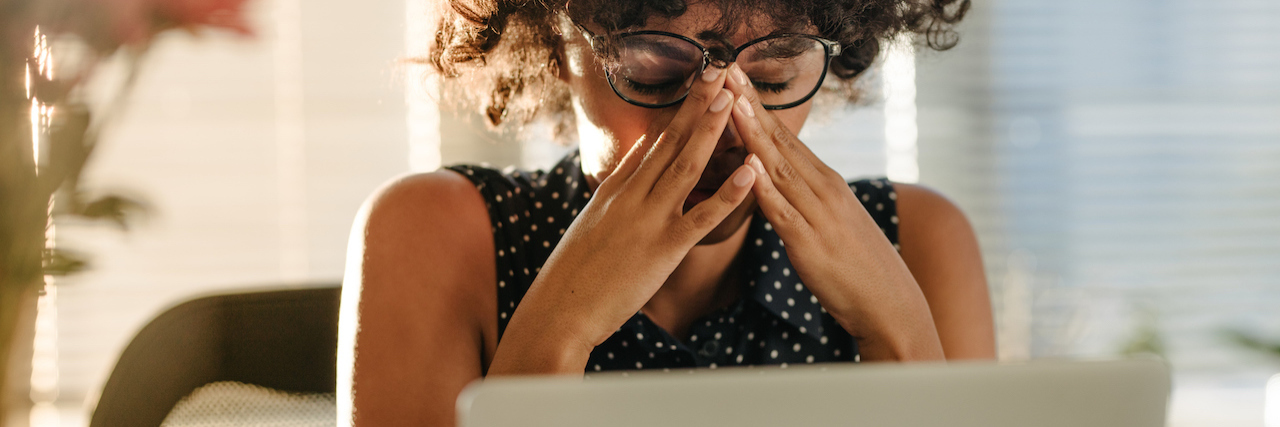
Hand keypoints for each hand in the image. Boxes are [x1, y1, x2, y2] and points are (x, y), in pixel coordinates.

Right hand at [488, 66, 756, 373]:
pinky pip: (703, 216)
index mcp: (615, 189)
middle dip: (697, 105)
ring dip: (711, 130)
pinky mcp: (664, 248)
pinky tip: (751, 171)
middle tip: (720, 72)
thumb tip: (633, 167)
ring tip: (732, 99)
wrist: (559, 309)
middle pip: (670, 141)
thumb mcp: (592, 224)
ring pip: (687, 166)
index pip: (652, 142)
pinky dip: (729, 193)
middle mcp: (631, 195)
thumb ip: (615, 194)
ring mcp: (648, 219)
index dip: (678, 112)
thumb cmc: (574, 274)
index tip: (698, 84)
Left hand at [722, 65, 943, 360]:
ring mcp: (818, 214)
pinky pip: (783, 212)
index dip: (756, 105)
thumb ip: (805, 196)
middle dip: (749, 105)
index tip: (734, 76)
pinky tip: (749, 167)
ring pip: (779, 167)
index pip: (785, 136)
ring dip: (753, 134)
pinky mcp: (809, 244)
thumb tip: (778, 178)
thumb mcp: (831, 219)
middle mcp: (823, 189)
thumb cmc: (856, 265)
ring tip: (732, 104)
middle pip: (779, 140)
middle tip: (725, 69)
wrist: (889, 303)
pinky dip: (765, 188)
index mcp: (825, 182)